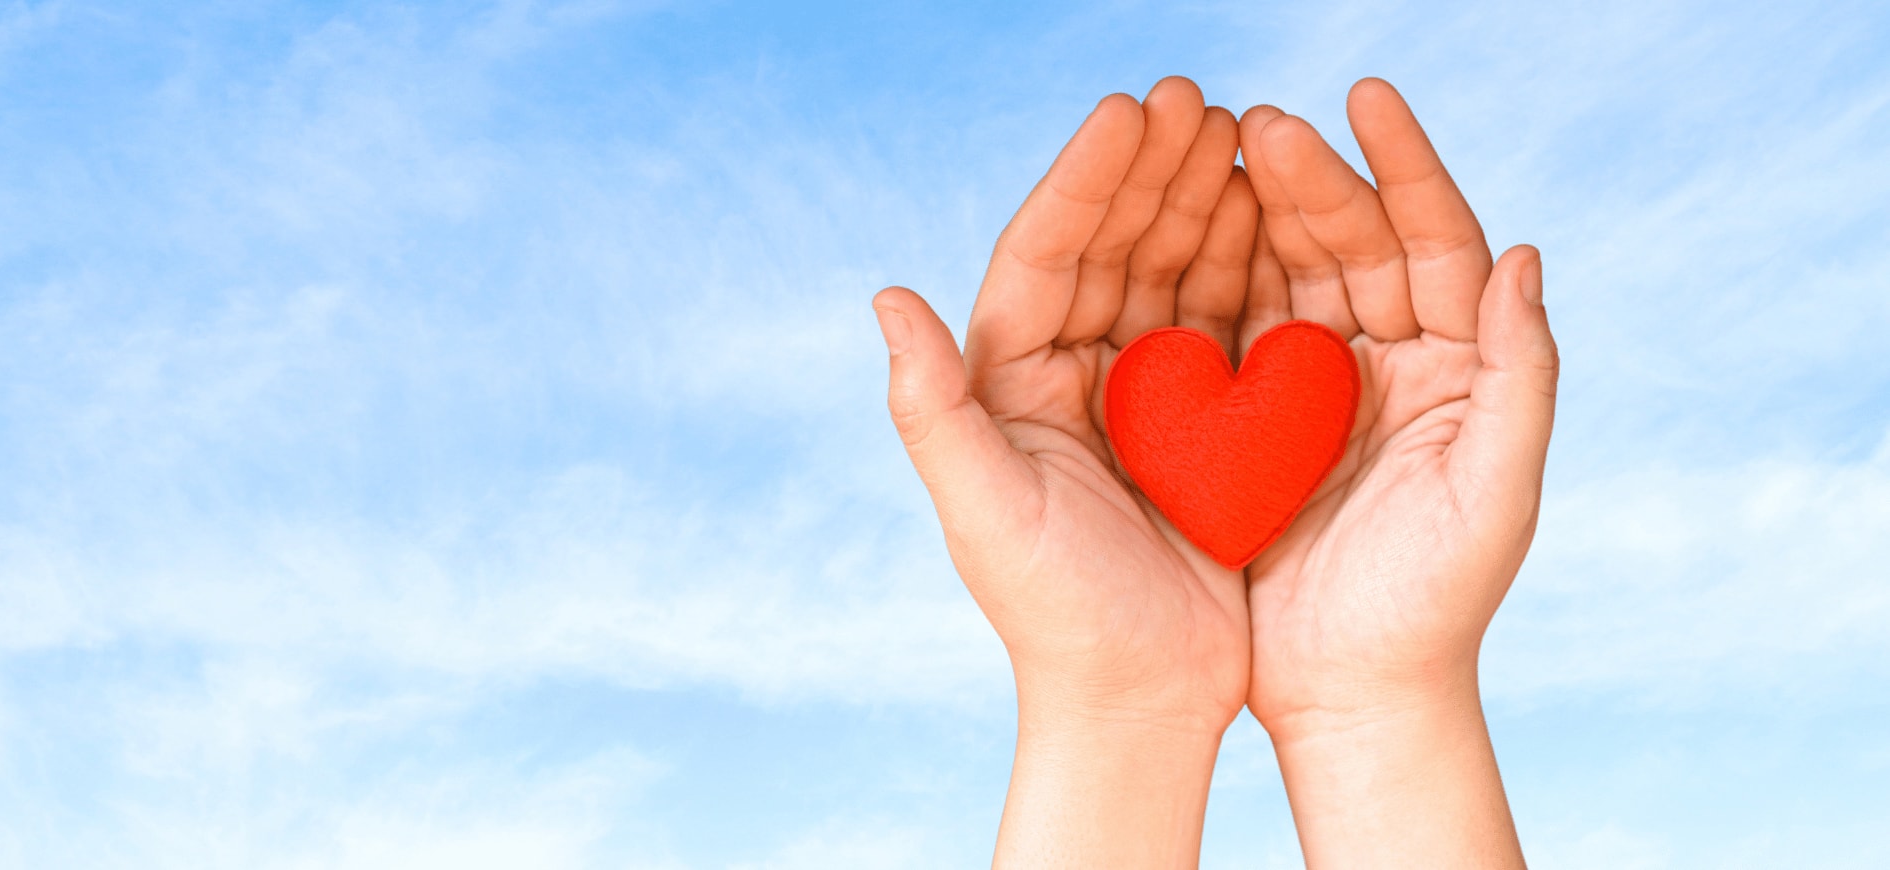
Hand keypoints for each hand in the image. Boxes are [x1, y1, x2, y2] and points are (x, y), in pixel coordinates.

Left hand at [873, 77, 1261, 865]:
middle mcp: (1064, 372)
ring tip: (1247, 127)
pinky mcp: (1201, 419)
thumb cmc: (1052, 615)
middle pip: (1108, 244)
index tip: (1128, 107)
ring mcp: (1136, 390)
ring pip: (1170, 267)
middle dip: (1150, 167)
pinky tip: (1286, 212)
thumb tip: (887, 296)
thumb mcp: (985, 514)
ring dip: (1203, 198)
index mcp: (1007, 381)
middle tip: (1197, 93)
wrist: (1137, 699)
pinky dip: (1252, 261)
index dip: (1082, 179)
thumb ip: (931, 410)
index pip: (1043, 254)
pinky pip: (1226, 318)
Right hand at [1236, 79, 1555, 866]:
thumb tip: (1526, 255)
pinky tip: (1173, 231)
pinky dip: (1208, 275)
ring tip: (1212, 149)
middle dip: (1311, 176)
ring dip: (1254, 210)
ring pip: (1288, 272)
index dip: (1405, 166)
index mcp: (1459, 367)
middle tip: (1258, 119)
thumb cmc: (1435, 606)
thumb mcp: (1495, 494)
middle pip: (1356, 242)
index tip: (1363, 96)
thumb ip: (1522, 377)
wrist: (1352, 695)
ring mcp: (1320, 387)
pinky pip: (1232, 327)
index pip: (1438, 242)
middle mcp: (1396, 361)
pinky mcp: (1255, 420)